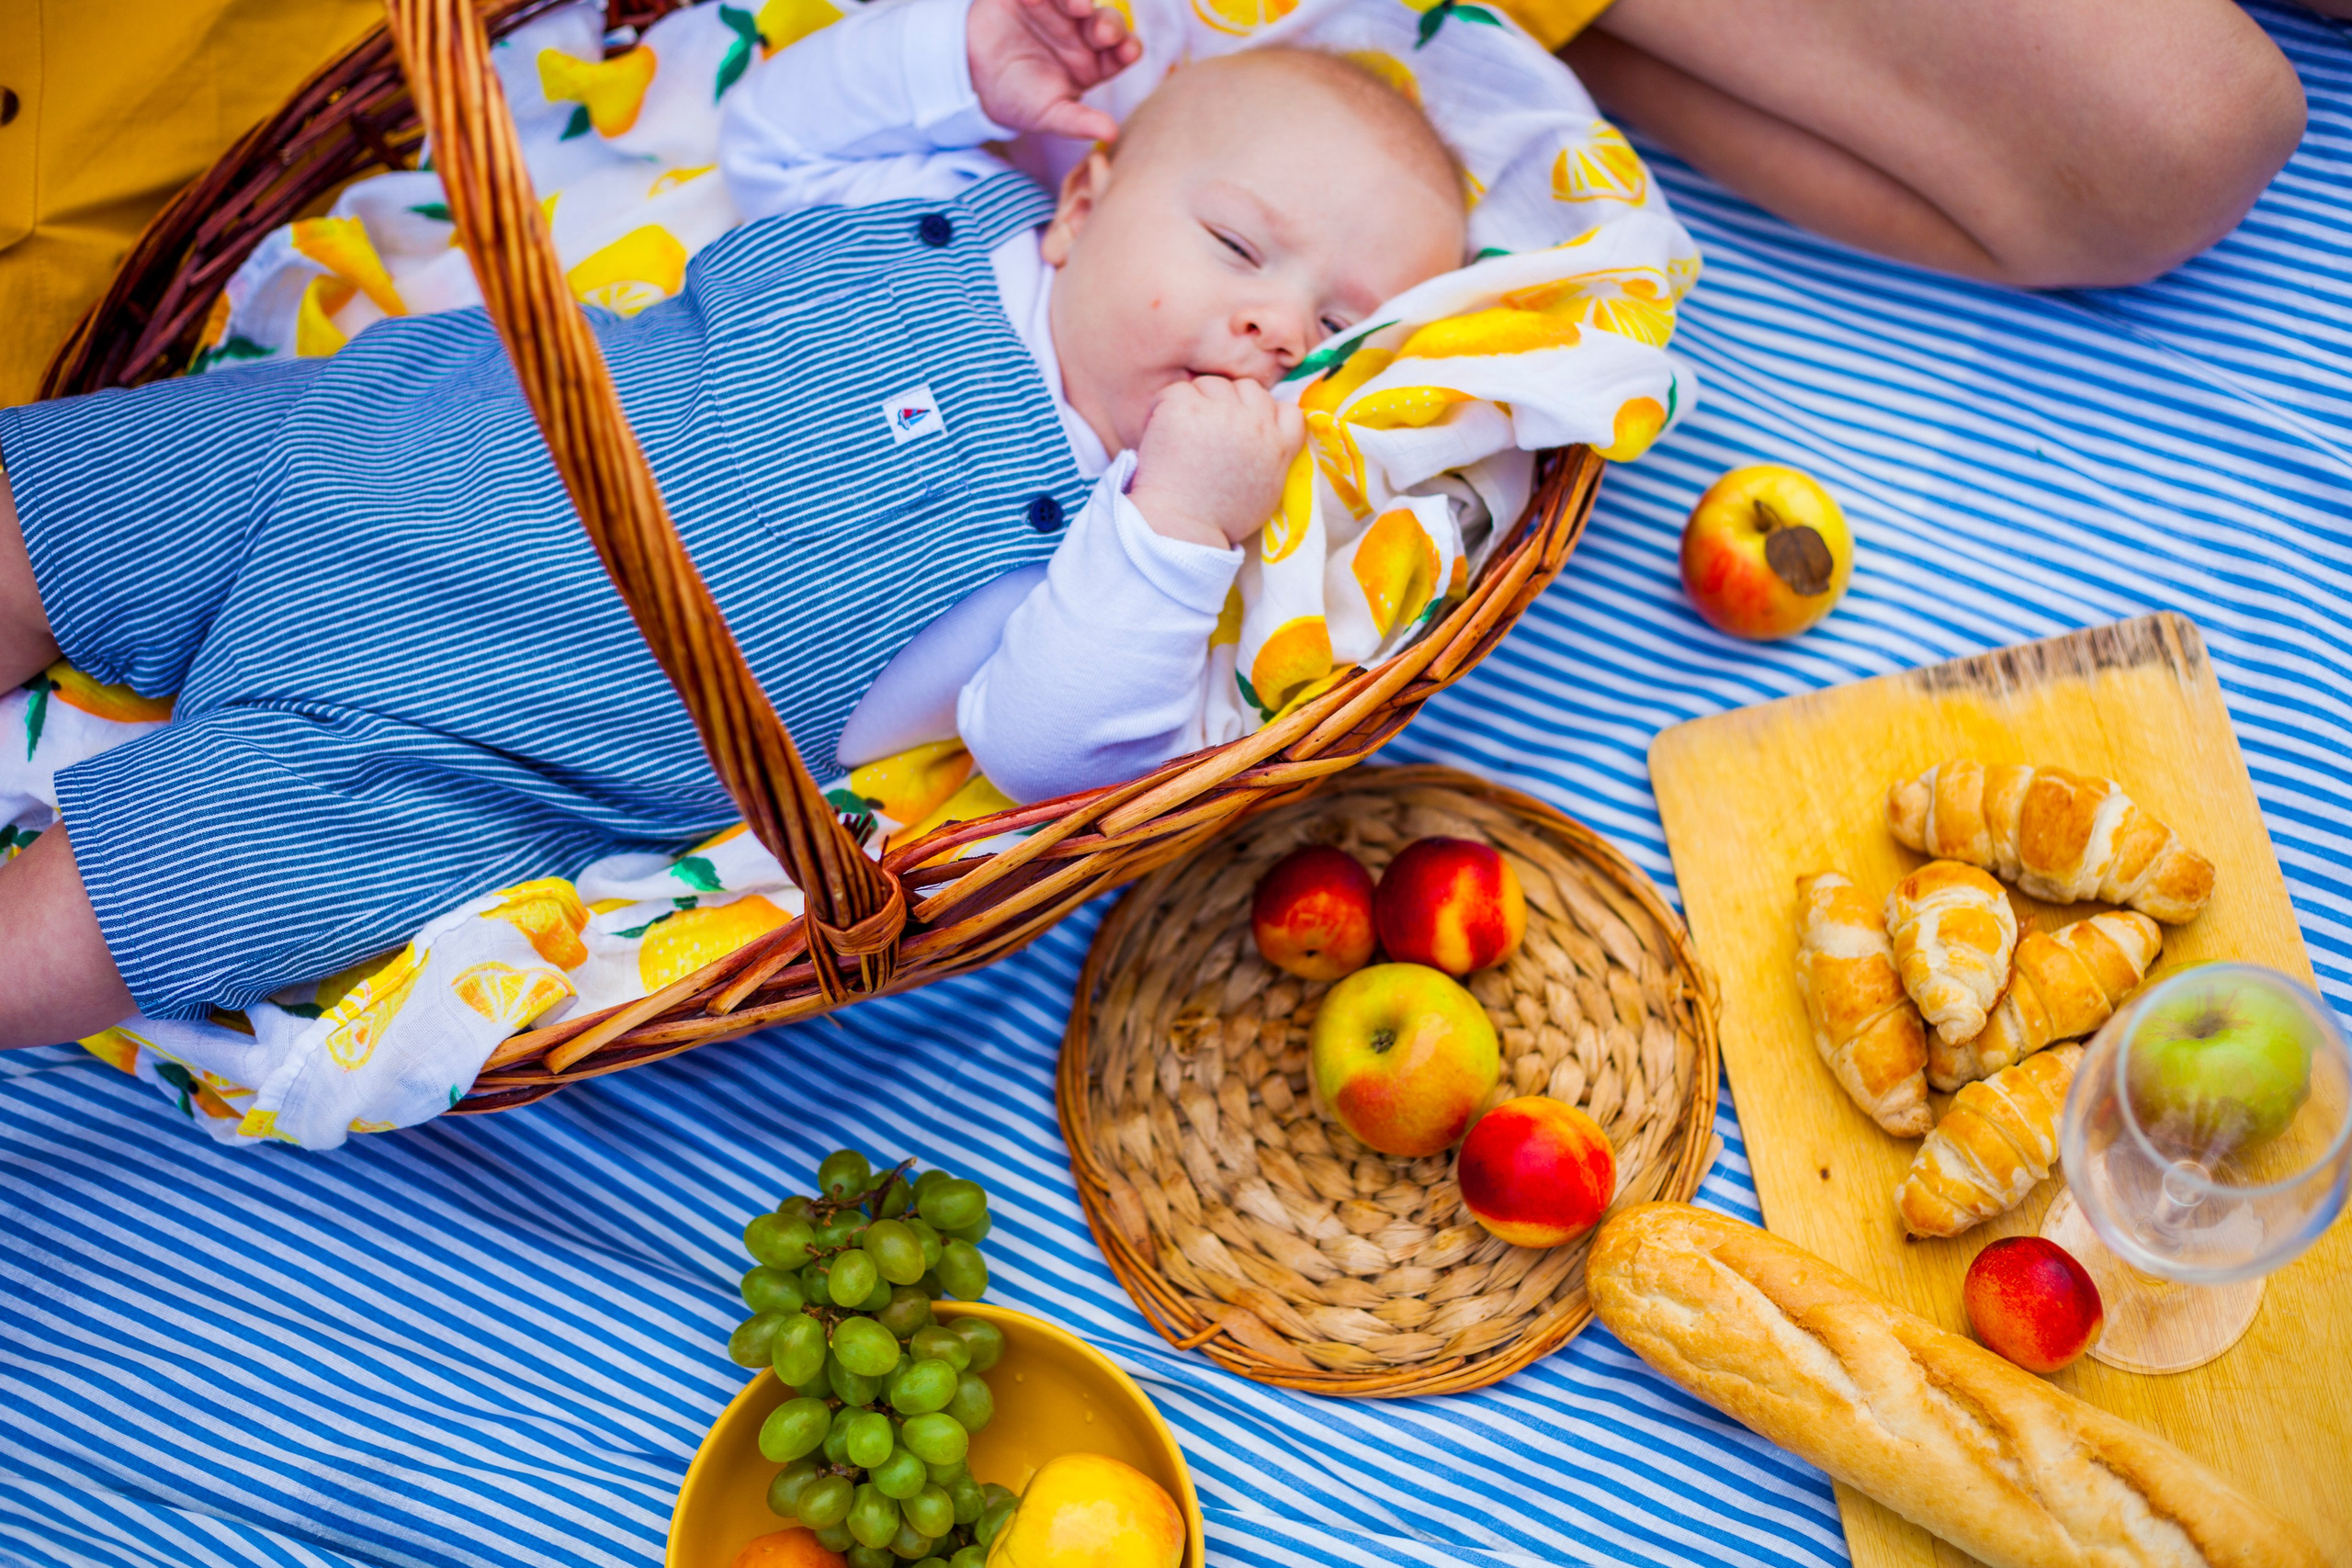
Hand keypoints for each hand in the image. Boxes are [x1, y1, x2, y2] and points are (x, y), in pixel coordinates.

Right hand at [967, 0, 1140, 143]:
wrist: (973, 79)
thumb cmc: (1019, 99)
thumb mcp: (1048, 114)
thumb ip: (1078, 122)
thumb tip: (1111, 134)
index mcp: (1096, 62)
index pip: (1121, 52)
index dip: (1127, 49)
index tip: (1128, 51)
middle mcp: (1084, 32)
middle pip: (1106, 21)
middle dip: (1109, 24)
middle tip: (1103, 31)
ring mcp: (1061, 9)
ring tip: (1078, 6)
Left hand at [1128, 377, 1305, 550]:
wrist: (1181, 529)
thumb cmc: (1219, 520)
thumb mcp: (1267, 495)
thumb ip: (1272, 462)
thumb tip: (1268, 442)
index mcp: (1277, 447)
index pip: (1288, 410)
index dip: (1265, 413)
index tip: (1246, 427)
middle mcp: (1254, 424)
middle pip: (1248, 389)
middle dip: (1229, 403)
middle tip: (1208, 429)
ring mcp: (1220, 413)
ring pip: (1213, 384)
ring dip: (1198, 400)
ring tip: (1184, 432)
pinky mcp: (1185, 408)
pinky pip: (1177, 390)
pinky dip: (1166, 407)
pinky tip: (1162, 431)